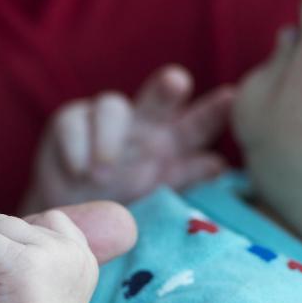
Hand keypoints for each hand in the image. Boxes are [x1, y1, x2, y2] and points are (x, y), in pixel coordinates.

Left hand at [0, 212, 98, 302]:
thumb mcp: (49, 290)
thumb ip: (42, 259)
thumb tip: (1, 239)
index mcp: (81, 255)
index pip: (48, 220)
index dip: (19, 244)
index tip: (14, 283)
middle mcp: (70, 248)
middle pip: (11, 222)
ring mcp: (49, 252)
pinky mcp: (22, 262)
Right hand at [21, 64, 233, 212]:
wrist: (74, 219)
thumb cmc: (123, 206)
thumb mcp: (158, 198)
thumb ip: (185, 179)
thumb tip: (218, 165)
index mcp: (174, 143)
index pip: (199, 123)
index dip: (214, 110)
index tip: (231, 98)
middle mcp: (144, 124)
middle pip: (161, 96)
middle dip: (168, 89)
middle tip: (176, 84)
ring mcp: (105, 119)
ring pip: (112, 106)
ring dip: (109, 137)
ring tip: (102, 173)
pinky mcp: (70, 121)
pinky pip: (74, 121)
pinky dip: (78, 146)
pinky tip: (78, 170)